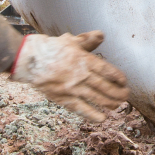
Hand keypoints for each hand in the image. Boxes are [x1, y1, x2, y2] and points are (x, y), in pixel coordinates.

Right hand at [10, 31, 128, 122]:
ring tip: (117, 105)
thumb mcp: (71, 41)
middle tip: (125, 95)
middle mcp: (81, 75)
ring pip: (97, 98)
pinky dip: (93, 114)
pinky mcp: (63, 98)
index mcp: (84, 60)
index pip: (107, 71)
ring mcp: (73, 88)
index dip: (118, 78)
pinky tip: (102, 118)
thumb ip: (88, 40)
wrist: (30, 60)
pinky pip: (81, 108)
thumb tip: (102, 35)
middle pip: (106, 87)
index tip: (124, 82)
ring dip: (110, 103)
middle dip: (119, 93)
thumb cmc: (51, 49)